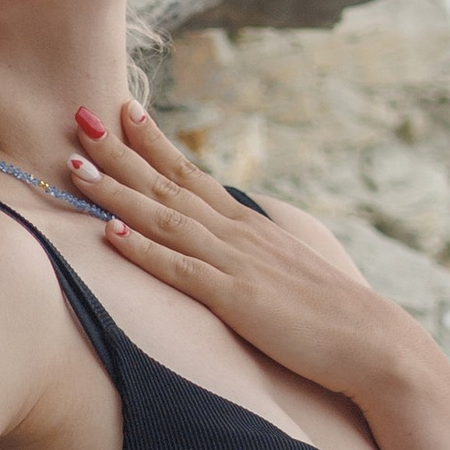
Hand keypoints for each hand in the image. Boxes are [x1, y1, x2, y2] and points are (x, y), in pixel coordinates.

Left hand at [67, 102, 430, 413]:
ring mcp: (235, 264)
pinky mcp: (236, 300)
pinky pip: (181, 270)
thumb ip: (252, 250)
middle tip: (81, 114)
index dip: (153, 141)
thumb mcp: (283, 267)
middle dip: (121, 151)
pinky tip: (113, 234)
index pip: (191, 172)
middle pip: (168, 183)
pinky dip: (145, 250)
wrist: (371, 340)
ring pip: (165, 218)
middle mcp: (237, 234)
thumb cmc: (329, 311)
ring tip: (78, 167)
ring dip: (118, 192)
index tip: (123, 109)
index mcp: (247, 225)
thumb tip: (227, 240)